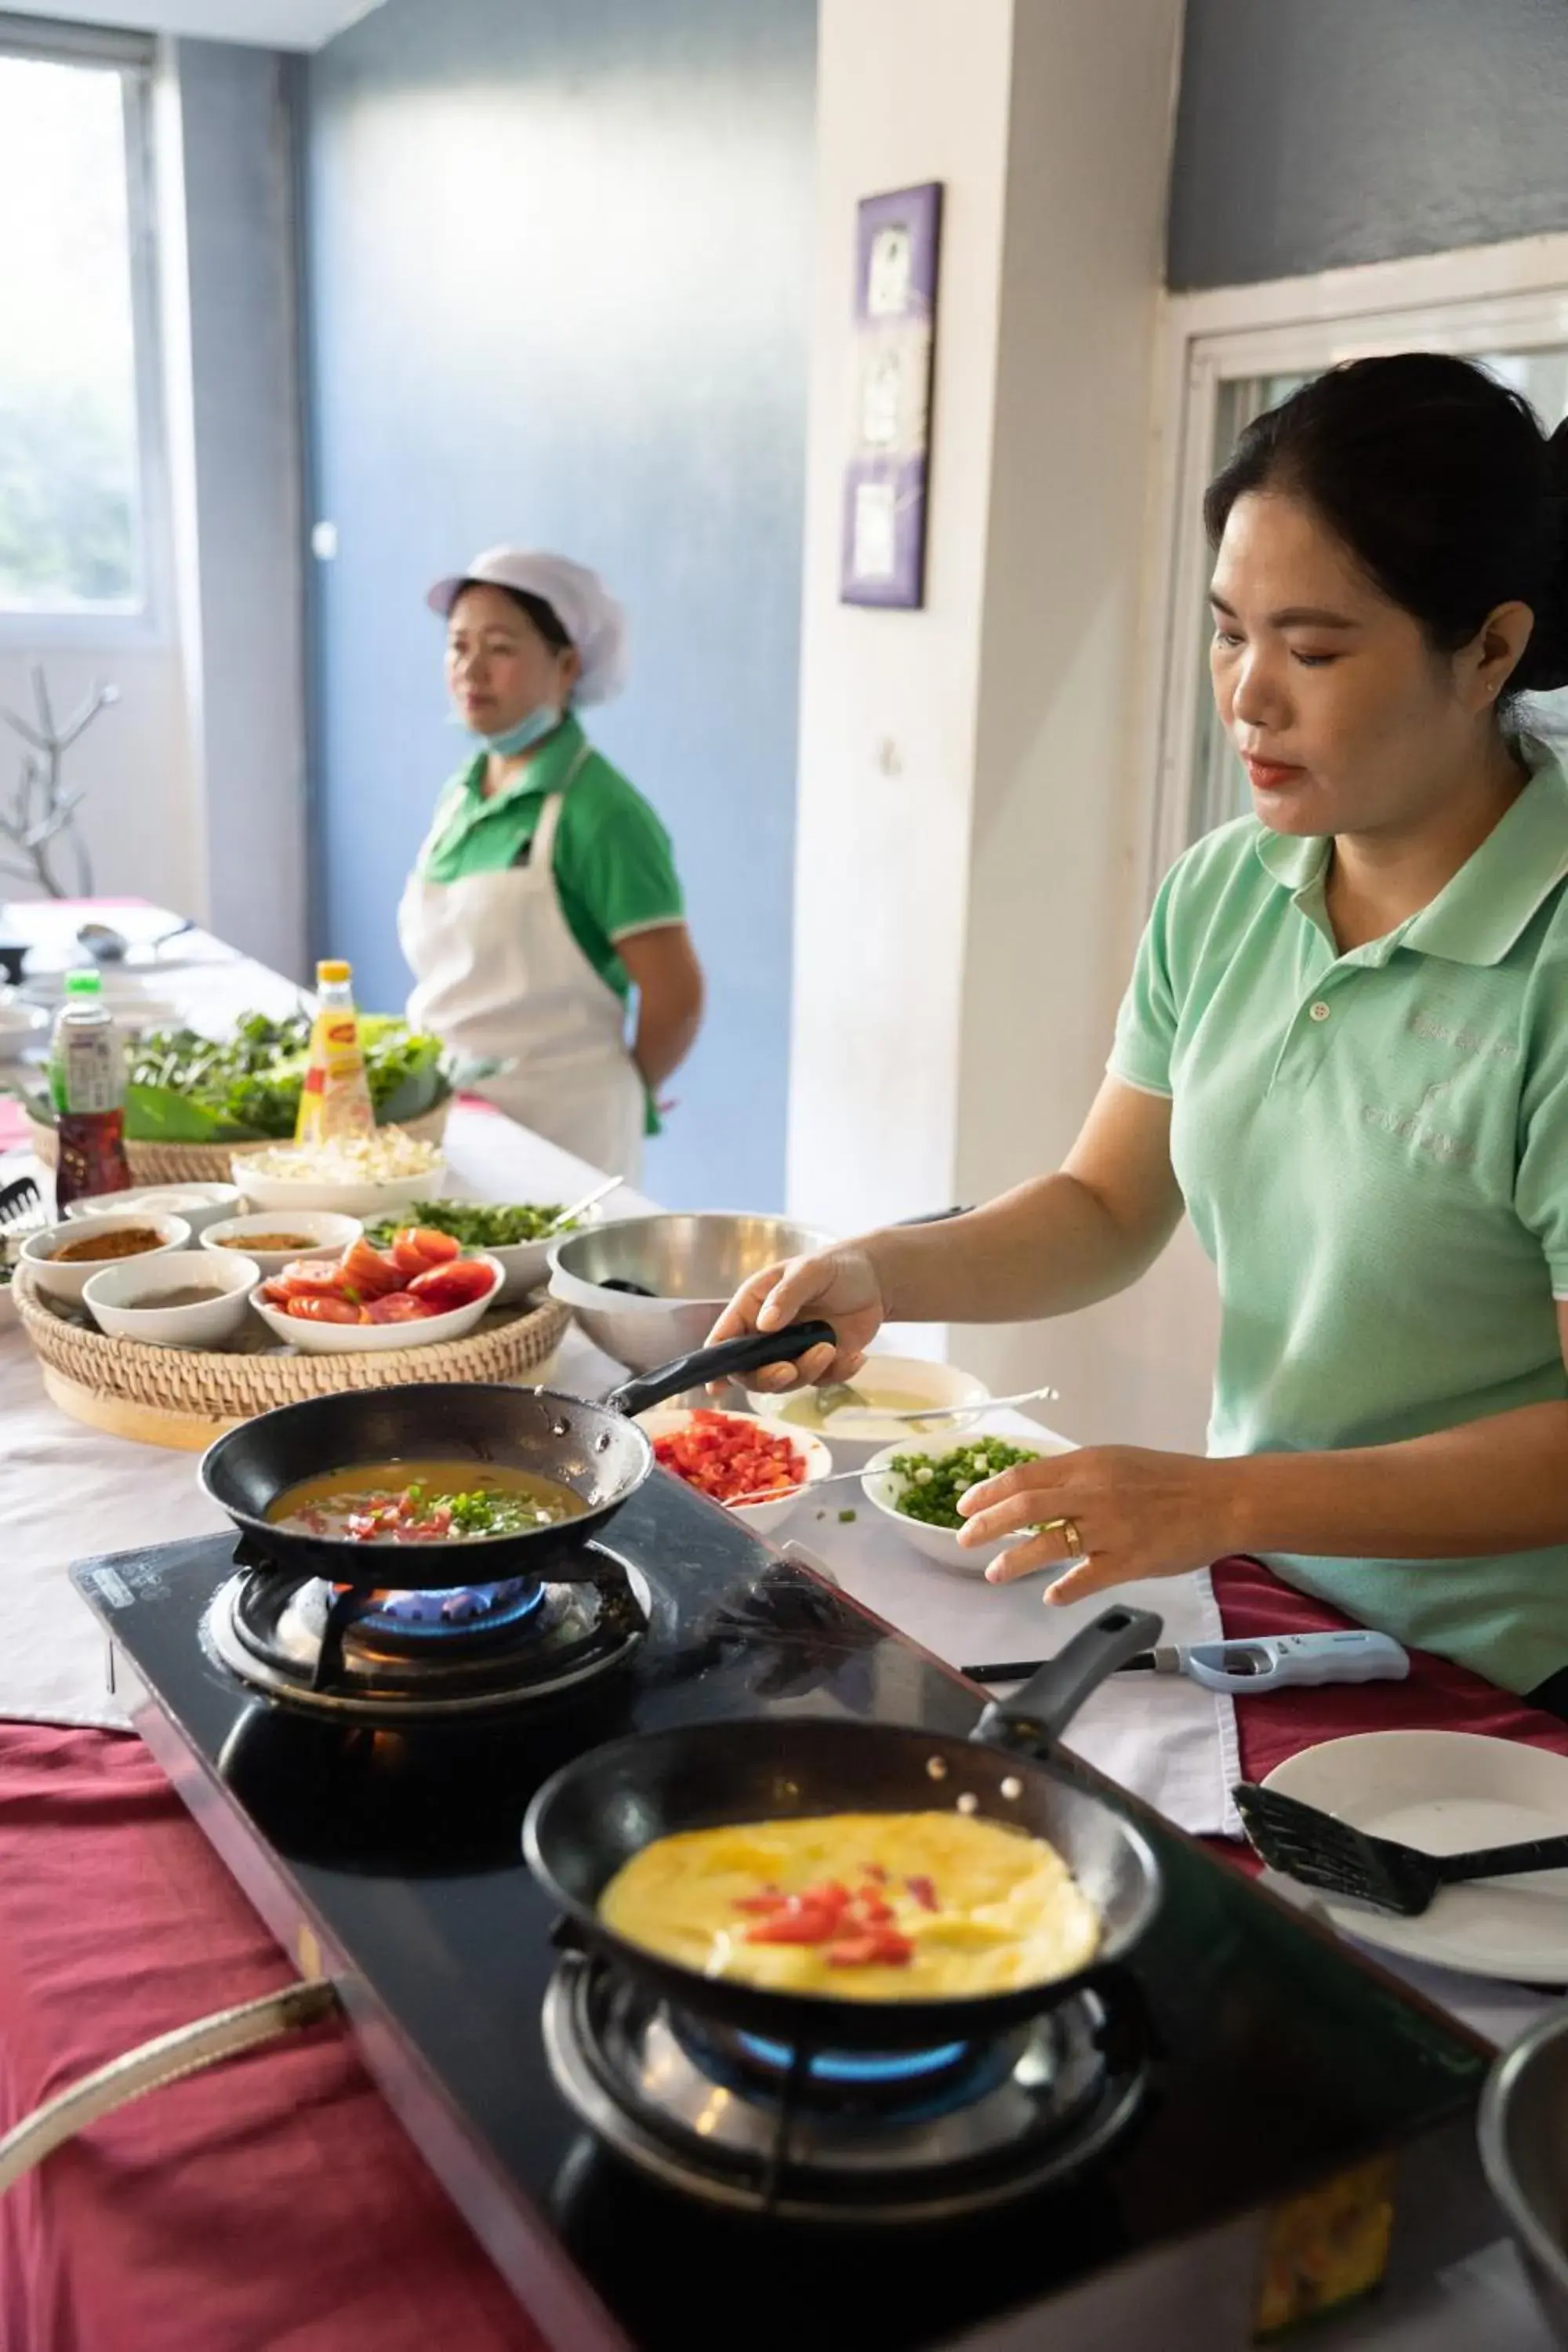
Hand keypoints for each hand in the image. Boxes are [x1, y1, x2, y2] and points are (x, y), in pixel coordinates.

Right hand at [705, 1247, 886, 1391]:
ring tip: (831, 1348)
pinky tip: (856, 1356)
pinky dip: (838, 1373)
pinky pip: (821, 1381)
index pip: (724, 1339)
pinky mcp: (820, 1364)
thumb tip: (764, 1325)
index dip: (716, 1364)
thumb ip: (786, 1295)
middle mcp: (766, 1335)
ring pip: (787, 1382)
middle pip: (751, 1372)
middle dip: (768, 1377)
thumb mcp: (810, 1271)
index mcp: (752, 1307)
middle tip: (791, 1370)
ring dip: (808, 1371)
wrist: (874, 1279)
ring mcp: (793, 1352)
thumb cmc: (834, 1266)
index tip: (716, 1386)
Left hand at [955, 1445, 1240, 1604]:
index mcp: (1088, 1464)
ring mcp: (1110, 1527)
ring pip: (1048, 1542)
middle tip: (964, 1539)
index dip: (989, 1491)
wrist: (1222, 1498)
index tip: (966, 1505)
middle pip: (1025, 1506)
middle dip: (987, 1524)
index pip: (1024, 1475)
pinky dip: (1063, 1588)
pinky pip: (1086, 1578)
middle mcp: (1093, 1492)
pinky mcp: (1130, 1560)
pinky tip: (1051, 1595)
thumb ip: (1078, 1476)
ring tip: (994, 1573)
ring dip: (1014, 1560)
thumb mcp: (1117, 1462)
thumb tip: (1037, 1492)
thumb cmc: (1170, 1479)